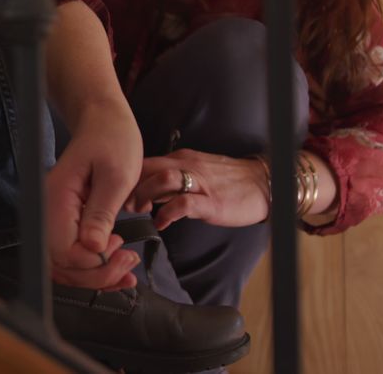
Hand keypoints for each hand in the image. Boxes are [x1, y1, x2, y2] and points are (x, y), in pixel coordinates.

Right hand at [46, 101, 143, 290]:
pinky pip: (71, 252)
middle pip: (61, 264)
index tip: (120, 248)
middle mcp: (49, 211)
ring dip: (94, 274)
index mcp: (57, 198)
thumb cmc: (112, 140)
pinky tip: (114, 262)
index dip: (93, 262)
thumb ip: (101, 213)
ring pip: (65, 264)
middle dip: (96, 273)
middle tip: (128, 260)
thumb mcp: (117, 176)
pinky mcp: (65, 220)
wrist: (104, 122)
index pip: (65, 251)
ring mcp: (54, 217)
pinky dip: (92, 265)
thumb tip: (93, 247)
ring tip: (125, 265)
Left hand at [124, 149, 269, 228]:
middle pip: (147, 166)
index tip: (119, 194)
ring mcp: (200, 182)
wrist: (264, 183)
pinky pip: (183, 203)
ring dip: (144, 195)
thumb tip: (144, 194)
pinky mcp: (212, 201)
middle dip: (129, 185)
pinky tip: (161, 223)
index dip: (127, 177)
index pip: (144, 162)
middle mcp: (187, 165)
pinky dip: (167, 214)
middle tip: (123, 204)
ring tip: (139, 211)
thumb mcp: (195, 174)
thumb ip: (170, 182)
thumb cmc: (228, 181)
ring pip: (162, 179)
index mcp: (181, 158)